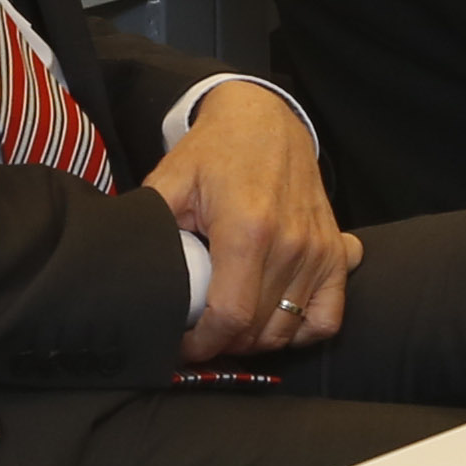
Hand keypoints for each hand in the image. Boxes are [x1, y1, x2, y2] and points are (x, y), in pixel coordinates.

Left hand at [145, 83, 358, 362]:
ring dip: (256, 340)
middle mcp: (291, 244)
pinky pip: (327, 318)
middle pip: (258, 330)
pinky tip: (276, 321)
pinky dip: (302, 331)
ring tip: (230, 327)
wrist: (266, 120)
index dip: (203, 344)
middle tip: (199, 333)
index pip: (230, 315)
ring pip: (288, 331)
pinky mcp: (335, 253)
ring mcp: (318, 251)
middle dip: (223, 343)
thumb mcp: (170, 181)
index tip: (183, 345)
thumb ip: (151, 227)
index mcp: (247, 229)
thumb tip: (130, 276)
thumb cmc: (215, 152)